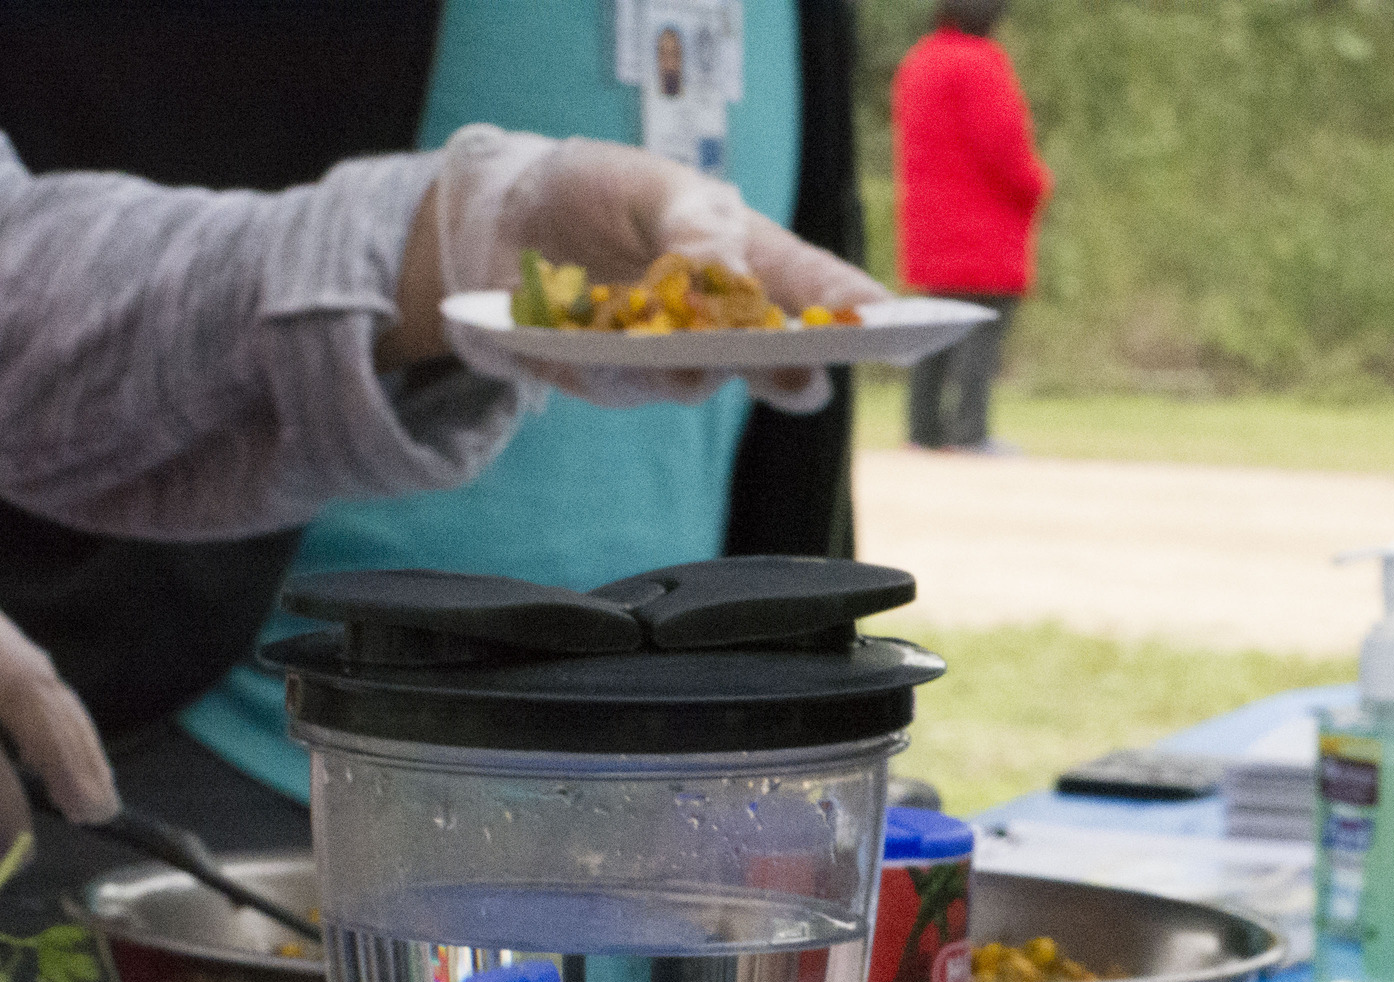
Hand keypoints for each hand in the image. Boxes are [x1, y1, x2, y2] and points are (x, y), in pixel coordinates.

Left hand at [395, 127, 888, 413]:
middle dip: (793, 371)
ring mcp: (673, 364)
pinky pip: (620, 385)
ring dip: (685, 360)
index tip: (893, 326)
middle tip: (803, 367)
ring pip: (695, 381)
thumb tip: (727, 272)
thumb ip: (695, 224)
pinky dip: (609, 360)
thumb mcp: (649, 184)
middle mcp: (729, 326)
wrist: (501, 218)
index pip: (822, 293)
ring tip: (672, 333)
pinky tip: (589, 337)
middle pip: (781, 366)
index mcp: (755, 260)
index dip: (860, 315)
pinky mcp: (612, 383)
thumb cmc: (598, 190)